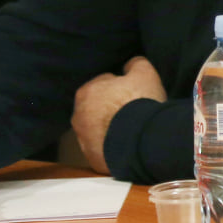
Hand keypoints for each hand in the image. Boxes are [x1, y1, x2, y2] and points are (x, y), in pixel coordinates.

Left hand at [71, 55, 165, 173]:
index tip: (133, 91)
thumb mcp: (144, 73)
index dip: (120, 85)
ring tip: (132, 128)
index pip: (103, 83)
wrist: (140, 139)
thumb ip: (135, 64)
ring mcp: (83, 140)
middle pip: (98, 107)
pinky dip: (112, 145)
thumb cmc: (139, 101)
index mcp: (86, 92)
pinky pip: (103, 148)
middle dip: (111, 107)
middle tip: (133, 109)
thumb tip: (130, 64)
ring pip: (98, 129)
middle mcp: (77, 116)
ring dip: (111, 127)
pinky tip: (129, 142)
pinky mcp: (92, 158)